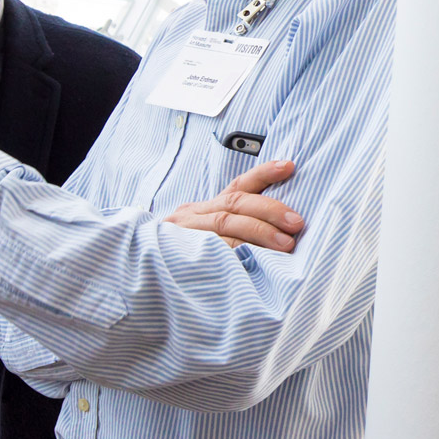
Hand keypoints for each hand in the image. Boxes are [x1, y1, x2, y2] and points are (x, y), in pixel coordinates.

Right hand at [165, 160, 302, 250]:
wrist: (142, 272)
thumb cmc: (186, 257)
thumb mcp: (210, 237)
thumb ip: (236, 228)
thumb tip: (283, 228)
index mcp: (205, 209)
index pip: (237, 186)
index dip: (263, 173)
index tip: (289, 166)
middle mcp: (194, 215)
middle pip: (235, 203)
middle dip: (270, 210)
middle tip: (296, 223)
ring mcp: (186, 234)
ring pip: (226, 225)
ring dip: (259, 232)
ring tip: (286, 244)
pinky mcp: (181, 253)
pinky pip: (213, 251)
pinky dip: (236, 253)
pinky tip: (257, 260)